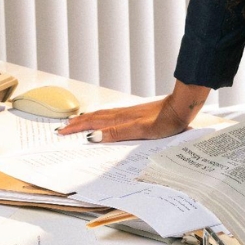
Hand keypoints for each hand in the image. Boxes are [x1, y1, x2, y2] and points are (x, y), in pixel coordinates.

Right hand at [58, 80, 210, 142]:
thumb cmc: (166, 120)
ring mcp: (130, 112)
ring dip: (89, 119)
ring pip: (104, 115)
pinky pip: (113, 116)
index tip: (61, 131)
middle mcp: (123, 113)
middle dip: (79, 122)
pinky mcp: (138, 114)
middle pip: (96, 117)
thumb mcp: (141, 130)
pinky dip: (102, 118)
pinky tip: (105, 120)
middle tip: (63, 128)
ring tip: (78, 121)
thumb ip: (117, 132)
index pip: (93, 122)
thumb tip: (93, 136)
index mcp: (121, 118)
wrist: (182, 108)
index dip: (77, 127)